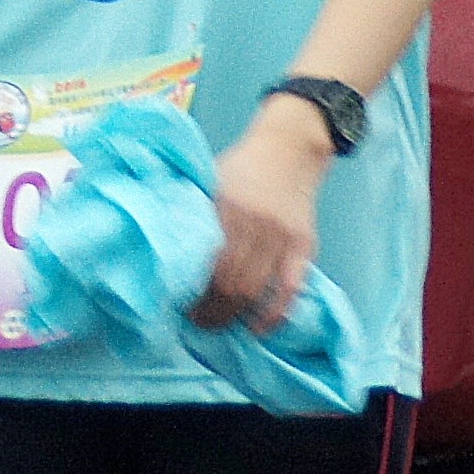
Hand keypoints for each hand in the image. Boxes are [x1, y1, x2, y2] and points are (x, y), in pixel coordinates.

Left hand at [194, 96, 331, 331]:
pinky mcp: (304, 245)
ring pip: (256, 290)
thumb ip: (197, 213)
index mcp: (228, 207)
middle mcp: (257, 224)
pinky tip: (258, 327)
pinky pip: (290, 289)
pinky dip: (274, 314)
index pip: (209, 263)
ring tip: (219, 324)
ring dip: (235, 315)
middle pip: (232, 283)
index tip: (181, 305)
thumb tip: (169, 251)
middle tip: (198, 322)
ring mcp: (283, 237)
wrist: (288, 147)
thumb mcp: (211, 180)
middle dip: (212, 310)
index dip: (195, 292)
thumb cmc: (242, 165)